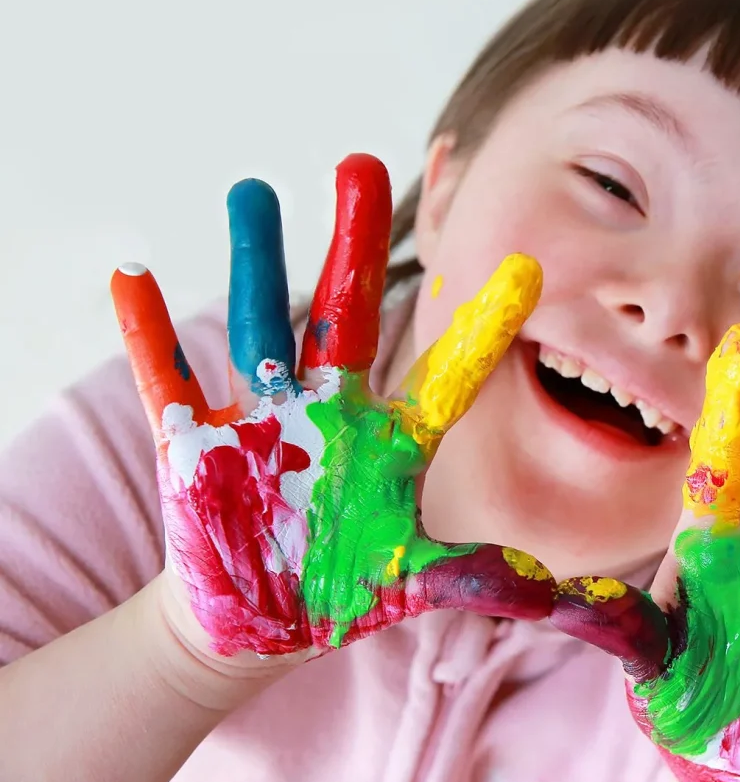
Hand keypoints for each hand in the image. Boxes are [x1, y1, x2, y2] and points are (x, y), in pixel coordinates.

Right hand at [110, 154, 555, 660]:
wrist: (261, 617)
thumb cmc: (344, 586)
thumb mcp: (417, 581)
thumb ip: (484, 577)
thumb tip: (564, 591)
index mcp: (393, 442)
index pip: (449, 377)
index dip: (483, 330)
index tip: (526, 270)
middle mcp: (333, 412)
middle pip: (348, 316)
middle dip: (354, 246)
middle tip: (362, 164)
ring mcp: (264, 420)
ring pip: (261, 325)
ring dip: (253, 260)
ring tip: (252, 189)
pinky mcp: (198, 445)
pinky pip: (170, 382)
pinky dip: (149, 336)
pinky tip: (133, 277)